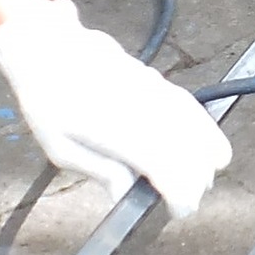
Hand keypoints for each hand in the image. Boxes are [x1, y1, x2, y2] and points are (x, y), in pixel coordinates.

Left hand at [0, 0, 232, 215]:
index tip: (181, 209)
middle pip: (183, 144)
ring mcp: (148, 87)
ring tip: (207, 176)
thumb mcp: (60, 147)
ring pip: (191, 121)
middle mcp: (137, 105)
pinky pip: (187, 103)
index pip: (160, 162)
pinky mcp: (153, 77)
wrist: (46, 45)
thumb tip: (126, 193)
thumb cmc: (47, 100)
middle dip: (195, 177)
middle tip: (189, 201)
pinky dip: (203, 126)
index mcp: (111, 127)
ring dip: (205, 152)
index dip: (179, 189)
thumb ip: (99, 169)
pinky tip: (209, 143)